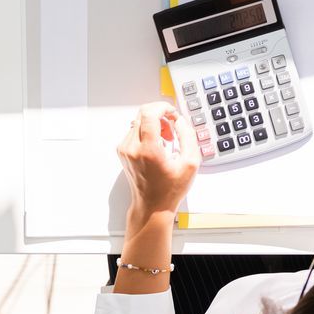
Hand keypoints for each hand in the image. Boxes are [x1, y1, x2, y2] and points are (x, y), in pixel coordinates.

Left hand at [116, 101, 200, 219]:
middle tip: (172, 128)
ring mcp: (125, 149)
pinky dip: (147, 132)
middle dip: (161, 115)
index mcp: (148, 150)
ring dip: (155, 124)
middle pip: (143, 114)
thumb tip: (181, 121)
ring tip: (167, 140)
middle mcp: (132, 148)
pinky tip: (157, 145)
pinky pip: (134, 130)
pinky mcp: (123, 151)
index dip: (163, 108)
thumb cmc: (169, 190)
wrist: (152, 206)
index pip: (149, 113)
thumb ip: (188, 137)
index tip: (173, 113)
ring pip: (139, 121)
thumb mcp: (190, 164)